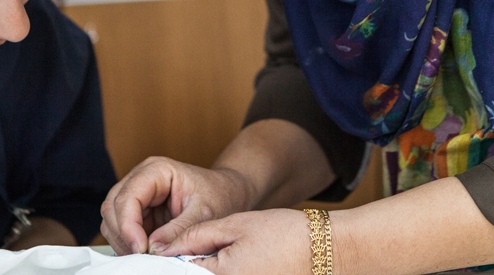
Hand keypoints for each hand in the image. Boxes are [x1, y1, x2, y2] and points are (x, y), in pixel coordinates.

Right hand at [100, 156, 255, 254]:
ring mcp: (138, 194)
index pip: (128, 196)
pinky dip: (129, 243)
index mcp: (156, 170)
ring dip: (124, 241)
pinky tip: (146, 252)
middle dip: (123, 234)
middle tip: (142, 256)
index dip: (128, 224)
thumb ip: (179, 230)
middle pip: (112, 207)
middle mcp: (141, 178)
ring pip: (112, 219)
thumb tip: (153, 249)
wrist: (227, 194)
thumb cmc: (218, 196)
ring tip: (147, 255)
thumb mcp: (204, 214)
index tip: (141, 249)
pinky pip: (122, 229)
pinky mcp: (139, 211)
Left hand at [161, 209, 311, 274]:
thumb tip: (165, 246)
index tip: (167, 247)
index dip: (171, 257)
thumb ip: (198, 235)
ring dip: (203, 271)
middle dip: (186, 267)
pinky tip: (233, 265)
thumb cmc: (286, 234)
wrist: (328, 251)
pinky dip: (223, 274)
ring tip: (221, 255)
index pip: (177, 272)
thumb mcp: (238, 225)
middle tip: (197, 250)